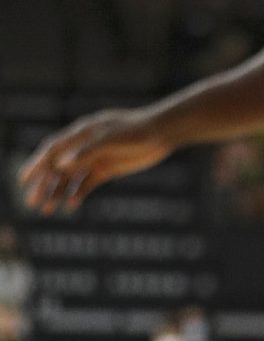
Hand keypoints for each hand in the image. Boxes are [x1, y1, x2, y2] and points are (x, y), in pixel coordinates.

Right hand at [18, 109, 173, 213]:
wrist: (163, 132)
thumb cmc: (137, 130)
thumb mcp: (112, 139)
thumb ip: (87, 151)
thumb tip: (61, 165)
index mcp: (81, 133)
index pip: (52, 150)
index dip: (36, 164)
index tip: (23, 180)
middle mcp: (84, 146)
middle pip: (57, 167)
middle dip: (43, 185)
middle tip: (31, 204)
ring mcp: (95, 157)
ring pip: (70, 178)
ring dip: (57, 192)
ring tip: (46, 210)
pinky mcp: (107, 168)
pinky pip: (87, 183)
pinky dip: (78, 193)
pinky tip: (71, 206)